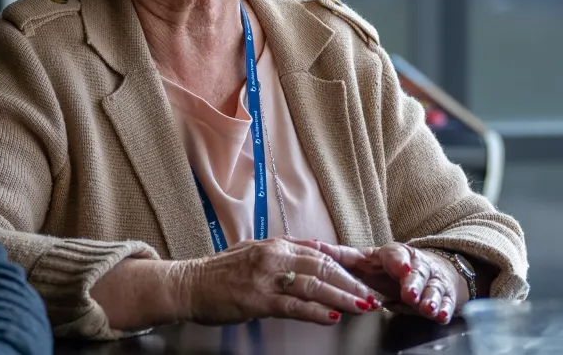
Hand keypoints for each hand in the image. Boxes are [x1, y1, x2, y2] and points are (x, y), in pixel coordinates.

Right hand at [172, 237, 382, 325]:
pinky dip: (316, 311)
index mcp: (277, 244)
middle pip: (324, 267)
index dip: (349, 263)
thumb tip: (318, 254)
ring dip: (343, 296)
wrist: (189, 284)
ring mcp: (266, 277)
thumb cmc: (222, 273)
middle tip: (373, 294)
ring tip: (363, 306)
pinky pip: (294, 305)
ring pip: (314, 284)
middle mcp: (274, 255)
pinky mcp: (257, 299)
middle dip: (353, 282)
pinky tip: (333, 316)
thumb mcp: (256, 252)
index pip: (322, 251)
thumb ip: (287, 253)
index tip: (369, 272)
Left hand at [291, 240, 466, 323]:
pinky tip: (440, 316)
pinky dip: (444, 308)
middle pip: (416, 272)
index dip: (397, 262)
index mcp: (392, 254)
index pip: (395, 255)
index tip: (399, 268)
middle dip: (413, 283)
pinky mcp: (442, 293)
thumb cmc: (388, 266)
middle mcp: (414, 264)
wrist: (424, 268)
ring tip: (426, 308)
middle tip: (409, 294)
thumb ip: (340, 256)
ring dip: (430, 297)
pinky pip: (445, 301)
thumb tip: (310, 244)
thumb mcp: (364, 260)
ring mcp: (430, 279)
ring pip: (432, 286)